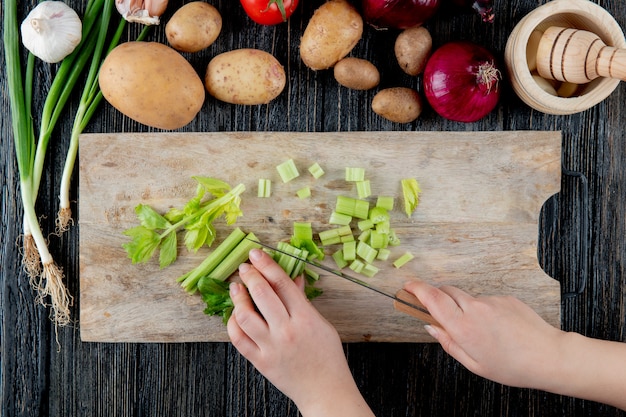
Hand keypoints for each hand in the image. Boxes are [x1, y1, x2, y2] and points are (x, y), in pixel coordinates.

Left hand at [227, 249, 373, 416]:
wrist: (325, 391)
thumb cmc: (328, 357)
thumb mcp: (322, 324)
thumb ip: (303, 301)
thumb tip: (293, 278)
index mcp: (305, 318)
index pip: (282, 283)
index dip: (267, 265)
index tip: (256, 254)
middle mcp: (287, 330)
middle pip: (262, 294)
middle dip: (250, 276)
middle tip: (245, 267)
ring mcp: (272, 347)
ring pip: (245, 315)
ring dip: (237, 297)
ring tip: (236, 287)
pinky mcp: (261, 362)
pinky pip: (239, 339)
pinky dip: (233, 323)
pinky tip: (234, 315)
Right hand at [403, 280, 564, 388]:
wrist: (548, 356)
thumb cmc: (512, 366)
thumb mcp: (473, 363)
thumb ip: (448, 342)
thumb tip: (431, 327)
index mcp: (462, 327)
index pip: (432, 298)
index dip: (416, 288)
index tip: (408, 286)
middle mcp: (474, 308)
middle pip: (446, 291)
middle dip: (437, 297)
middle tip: (439, 313)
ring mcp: (491, 300)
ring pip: (466, 297)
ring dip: (463, 307)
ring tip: (480, 331)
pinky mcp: (505, 297)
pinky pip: (485, 300)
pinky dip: (484, 310)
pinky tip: (497, 328)